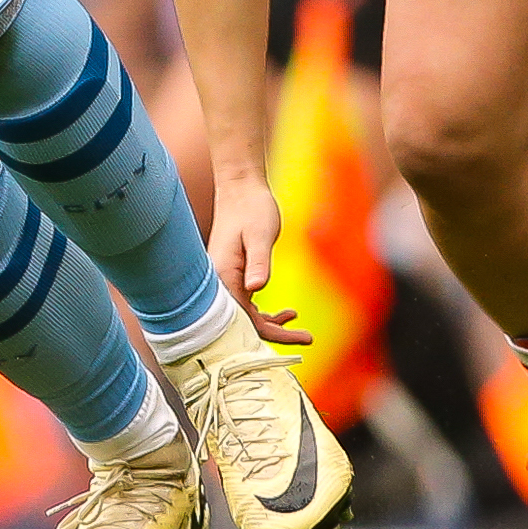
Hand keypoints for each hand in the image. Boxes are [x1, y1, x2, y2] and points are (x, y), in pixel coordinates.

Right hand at [209, 173, 308, 345]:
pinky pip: (247, 304)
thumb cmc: (251, 209)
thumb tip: (256, 288)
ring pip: (246, 316)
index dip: (273, 335)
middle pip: (245, 324)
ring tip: (300, 327)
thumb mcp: (260, 235)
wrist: (241, 190)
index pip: (245, 321)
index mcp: (223, 277)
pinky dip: (266, 313)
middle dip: (276, 336)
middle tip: (307, 338)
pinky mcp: (233, 275)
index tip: (302, 339)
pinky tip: (287, 312)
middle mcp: (220, 283)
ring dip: (272, 325)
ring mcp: (225, 280)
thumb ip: (259, 262)